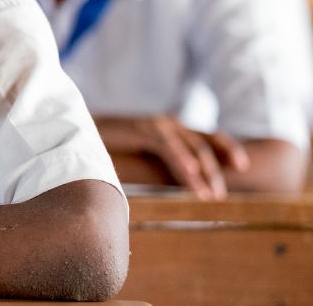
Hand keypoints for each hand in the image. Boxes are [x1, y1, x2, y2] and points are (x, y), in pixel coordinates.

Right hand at [97, 115, 249, 199]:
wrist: (76, 131)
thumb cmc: (108, 147)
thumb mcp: (142, 157)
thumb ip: (160, 166)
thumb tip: (177, 188)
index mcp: (170, 127)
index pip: (207, 136)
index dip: (227, 148)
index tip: (242, 166)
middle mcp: (167, 122)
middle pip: (205, 142)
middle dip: (217, 170)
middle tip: (221, 197)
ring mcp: (155, 124)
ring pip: (190, 147)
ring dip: (202, 173)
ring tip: (208, 196)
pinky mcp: (141, 129)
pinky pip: (168, 147)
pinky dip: (182, 163)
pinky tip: (191, 178)